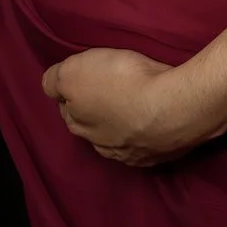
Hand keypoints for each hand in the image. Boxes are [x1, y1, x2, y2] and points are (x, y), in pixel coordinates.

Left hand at [42, 48, 224, 167]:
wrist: (176, 105)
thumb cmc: (123, 84)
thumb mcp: (74, 71)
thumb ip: (55, 79)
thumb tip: (50, 86)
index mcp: (82, 129)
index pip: (69, 112)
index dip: (74, 95)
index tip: (85, 80)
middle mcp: (106, 148)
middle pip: (96, 129)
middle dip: (100, 114)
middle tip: (112, 91)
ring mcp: (139, 154)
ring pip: (126, 139)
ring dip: (128, 126)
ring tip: (140, 107)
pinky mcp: (168, 153)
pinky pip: (155, 142)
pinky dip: (155, 133)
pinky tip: (161, 122)